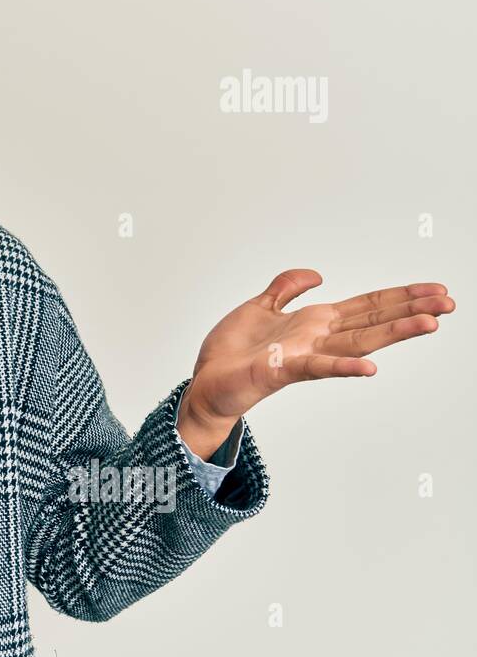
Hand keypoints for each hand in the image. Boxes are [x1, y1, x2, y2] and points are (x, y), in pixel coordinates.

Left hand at [181, 269, 455, 441]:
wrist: (206, 382)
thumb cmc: (232, 352)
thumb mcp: (259, 307)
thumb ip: (286, 288)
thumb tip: (315, 274)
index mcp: (314, 322)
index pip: (367, 305)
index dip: (400, 296)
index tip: (436, 289)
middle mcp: (317, 339)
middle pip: (373, 321)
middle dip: (410, 310)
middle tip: (449, 302)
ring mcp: (304, 356)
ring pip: (357, 342)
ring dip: (393, 333)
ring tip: (430, 324)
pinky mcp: (283, 369)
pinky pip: (317, 367)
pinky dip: (343, 367)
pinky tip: (370, 368)